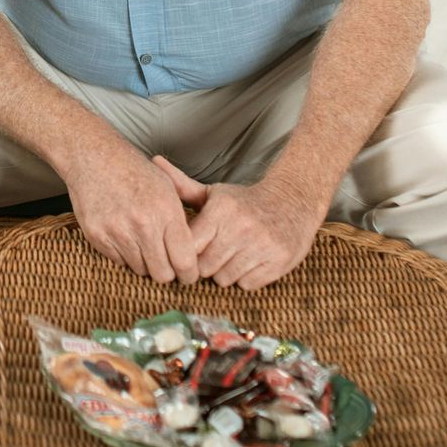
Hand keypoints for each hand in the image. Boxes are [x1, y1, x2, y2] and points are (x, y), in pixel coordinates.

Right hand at [59, 139, 199, 284]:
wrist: (93, 157)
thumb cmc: (134, 171)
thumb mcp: (167, 188)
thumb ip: (179, 223)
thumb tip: (190, 255)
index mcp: (166, 212)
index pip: (185, 262)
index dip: (189, 273)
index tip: (187, 273)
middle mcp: (143, 225)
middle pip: (163, 274)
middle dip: (168, 272)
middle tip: (166, 262)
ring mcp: (118, 232)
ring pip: (140, 270)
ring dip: (145, 262)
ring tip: (142, 240)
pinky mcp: (97, 236)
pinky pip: (119, 262)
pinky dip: (124, 254)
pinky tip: (124, 234)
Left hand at [153, 156, 325, 289]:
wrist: (293, 202)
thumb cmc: (244, 202)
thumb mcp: (214, 193)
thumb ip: (181, 185)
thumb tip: (154, 161)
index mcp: (221, 210)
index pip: (189, 246)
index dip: (186, 252)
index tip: (191, 249)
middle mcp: (242, 228)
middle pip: (204, 267)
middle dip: (204, 265)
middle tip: (212, 254)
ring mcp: (262, 246)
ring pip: (224, 279)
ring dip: (224, 273)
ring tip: (232, 257)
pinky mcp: (278, 263)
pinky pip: (247, 285)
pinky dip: (245, 279)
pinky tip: (249, 262)